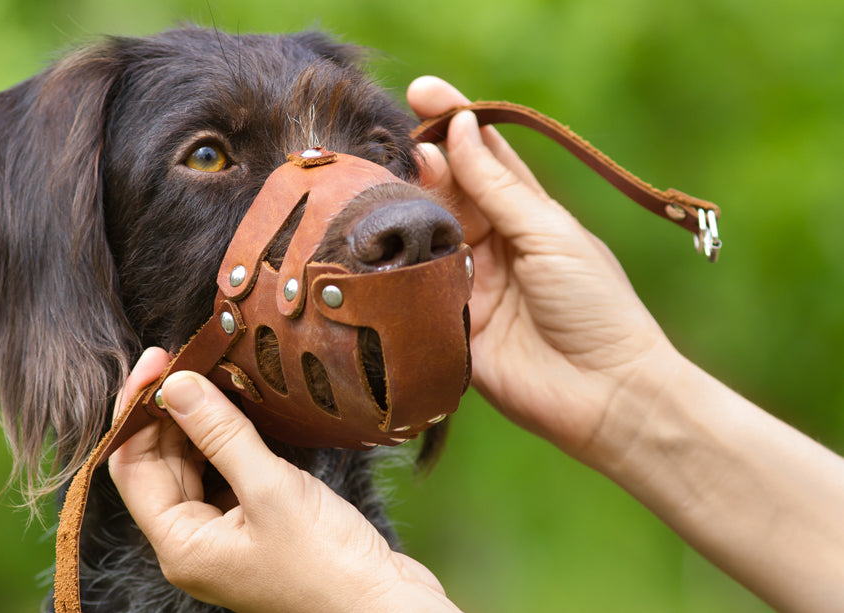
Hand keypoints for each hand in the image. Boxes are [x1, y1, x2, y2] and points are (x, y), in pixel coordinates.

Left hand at [109, 350, 459, 612]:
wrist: (386, 605)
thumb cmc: (329, 564)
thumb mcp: (270, 489)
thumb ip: (220, 434)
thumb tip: (176, 384)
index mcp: (181, 544)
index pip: (130, 466)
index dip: (136, 410)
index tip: (157, 360)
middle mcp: (193, 542)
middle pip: (157, 463)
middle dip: (168, 410)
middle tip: (187, 356)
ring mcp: (224, 534)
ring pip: (191, 464)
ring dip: (198, 421)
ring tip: (213, 372)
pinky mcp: (255, 524)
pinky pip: (224, 472)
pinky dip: (227, 439)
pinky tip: (241, 408)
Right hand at [407, 76, 676, 462]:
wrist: (605, 394)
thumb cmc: (596, 306)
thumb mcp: (550, 234)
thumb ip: (499, 186)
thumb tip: (459, 128)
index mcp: (524, 214)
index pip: (481, 156)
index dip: (452, 121)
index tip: (422, 93)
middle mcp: (489, 244)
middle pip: (445, 191)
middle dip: (421, 163)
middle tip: (402, 146)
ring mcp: (465, 284)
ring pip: (421, 235)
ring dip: (403, 209)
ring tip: (386, 185)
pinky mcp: (446, 325)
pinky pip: (411, 290)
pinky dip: (394, 267)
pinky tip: (376, 243)